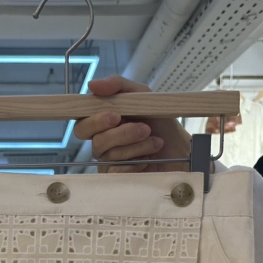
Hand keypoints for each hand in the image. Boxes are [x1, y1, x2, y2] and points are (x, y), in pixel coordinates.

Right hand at [73, 75, 191, 172]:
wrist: (180, 151)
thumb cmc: (161, 124)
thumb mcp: (142, 96)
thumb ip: (117, 86)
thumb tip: (92, 84)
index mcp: (103, 122)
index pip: (82, 123)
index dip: (94, 120)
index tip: (115, 116)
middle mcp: (102, 142)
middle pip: (93, 140)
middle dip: (120, 133)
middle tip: (144, 128)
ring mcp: (108, 161)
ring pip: (109, 153)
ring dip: (137, 145)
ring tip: (156, 141)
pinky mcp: (118, 178)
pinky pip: (118, 170)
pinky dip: (138, 162)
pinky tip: (149, 158)